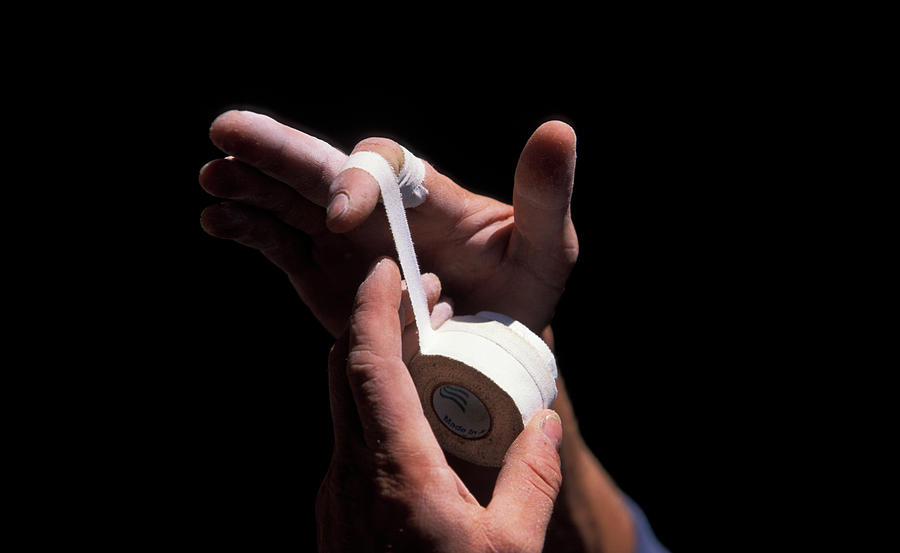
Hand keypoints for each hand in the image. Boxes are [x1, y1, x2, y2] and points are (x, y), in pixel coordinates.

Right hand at [200, 110, 576, 334]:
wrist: (492, 349)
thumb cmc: (524, 294)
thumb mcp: (545, 247)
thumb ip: (544, 195)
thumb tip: (557, 129)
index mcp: (424, 197)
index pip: (381, 169)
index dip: (356, 182)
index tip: (342, 216)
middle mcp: (379, 213)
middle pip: (320, 170)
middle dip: (275, 150)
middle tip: (225, 131)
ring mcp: (346, 245)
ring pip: (290, 204)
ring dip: (250, 188)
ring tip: (210, 180)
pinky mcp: (326, 278)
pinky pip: (282, 248)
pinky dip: (250, 233)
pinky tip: (218, 222)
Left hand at [317, 258, 563, 552]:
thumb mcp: (509, 551)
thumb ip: (531, 483)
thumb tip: (543, 422)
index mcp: (393, 472)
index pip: (365, 365)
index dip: (372, 307)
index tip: (391, 269)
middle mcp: (351, 473)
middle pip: (346, 372)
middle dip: (380, 323)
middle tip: (427, 300)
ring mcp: (335, 494)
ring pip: (345, 404)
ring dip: (378, 364)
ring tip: (430, 349)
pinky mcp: (335, 512)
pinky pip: (351, 438)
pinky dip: (377, 406)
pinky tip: (418, 418)